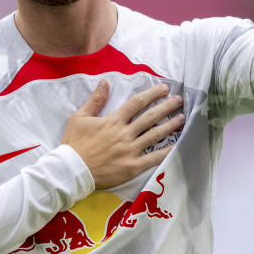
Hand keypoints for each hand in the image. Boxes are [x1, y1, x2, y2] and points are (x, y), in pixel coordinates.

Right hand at [61, 80, 184, 189]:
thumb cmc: (74, 144)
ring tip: (182, 118)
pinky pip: (153, 158)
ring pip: (155, 135)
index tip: (164, 88)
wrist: (72, 170)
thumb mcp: (79, 117)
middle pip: (150, 117)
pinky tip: (177, 145)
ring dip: (170, 125)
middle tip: (179, 100)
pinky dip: (167, 152)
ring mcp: (130, 150)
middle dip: (166, 106)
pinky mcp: (132, 167)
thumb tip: (104, 82)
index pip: (137, 103)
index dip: (152, 94)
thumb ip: (95, 100)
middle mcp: (125, 133)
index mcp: (113, 120)